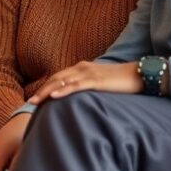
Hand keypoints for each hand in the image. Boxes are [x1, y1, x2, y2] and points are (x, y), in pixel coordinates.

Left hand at [27, 61, 141, 105]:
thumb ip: (89, 86)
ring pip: (62, 82)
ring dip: (47, 92)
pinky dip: (64, 90)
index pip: (59, 77)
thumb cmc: (122, 81)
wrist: (141, 74)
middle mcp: (82, 68)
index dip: (46, 87)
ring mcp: (89, 73)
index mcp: (82, 68)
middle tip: (29, 102)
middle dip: (42, 90)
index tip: (36, 98)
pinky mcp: (97, 80)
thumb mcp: (101, 83)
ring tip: (35, 101)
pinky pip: (76, 86)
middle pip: (56, 78)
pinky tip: (54, 96)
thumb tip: (79, 98)